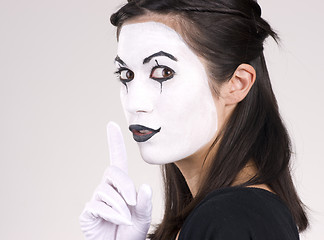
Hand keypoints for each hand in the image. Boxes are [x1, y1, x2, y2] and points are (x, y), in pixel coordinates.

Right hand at [79, 122, 151, 239]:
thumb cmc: (131, 232)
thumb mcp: (143, 216)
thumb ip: (145, 202)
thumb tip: (144, 186)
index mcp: (121, 184)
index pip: (117, 159)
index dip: (114, 142)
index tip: (112, 124)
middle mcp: (107, 187)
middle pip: (113, 172)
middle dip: (125, 186)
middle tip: (133, 203)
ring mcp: (96, 198)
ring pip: (107, 192)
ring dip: (121, 208)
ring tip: (125, 220)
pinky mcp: (88, 211)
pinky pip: (98, 205)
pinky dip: (113, 215)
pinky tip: (119, 222)